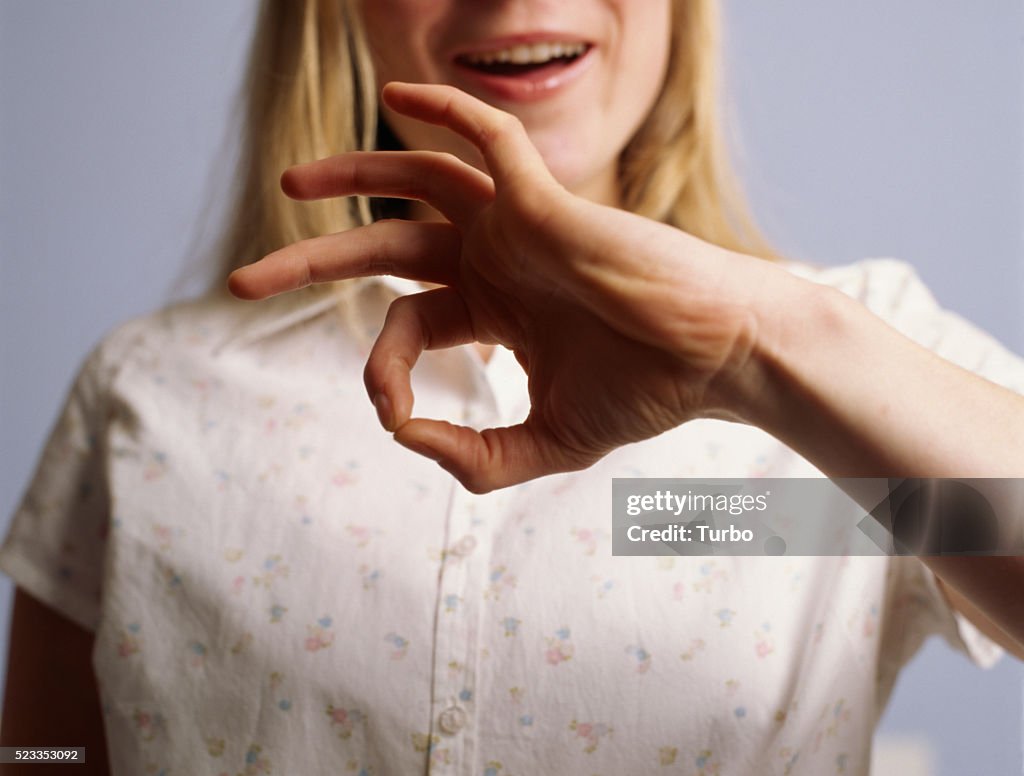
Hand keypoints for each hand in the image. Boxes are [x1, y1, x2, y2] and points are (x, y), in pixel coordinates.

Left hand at [228, 82, 792, 492]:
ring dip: (353, 175)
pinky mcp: (546, 202)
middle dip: (310, 261)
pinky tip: (401, 93)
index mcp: (496, 310)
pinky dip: (446, 110)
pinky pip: (489, 139)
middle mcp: (497, 261)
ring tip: (290, 183)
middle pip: (386, 248)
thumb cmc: (645, 394)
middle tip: (240, 284)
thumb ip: (474, 456)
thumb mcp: (544, 445)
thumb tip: (401, 435)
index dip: (380, 370)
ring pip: (420, 181)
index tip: (394, 414)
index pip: (408, 328)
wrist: (718, 362)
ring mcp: (519, 226)